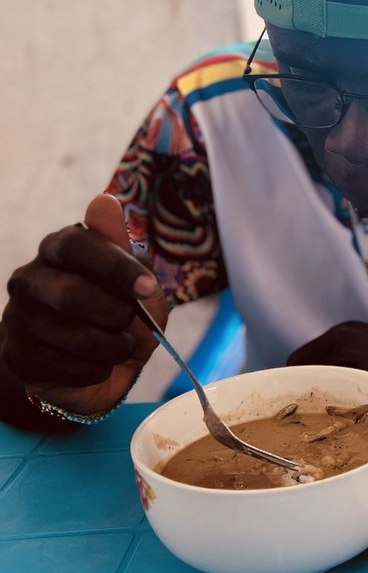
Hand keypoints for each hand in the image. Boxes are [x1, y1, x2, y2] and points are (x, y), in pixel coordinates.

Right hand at [0, 194, 167, 414]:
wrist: (104, 367)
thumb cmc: (122, 314)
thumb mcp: (139, 283)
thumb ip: (124, 247)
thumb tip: (103, 202)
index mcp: (59, 249)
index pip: (77, 245)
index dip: (115, 267)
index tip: (147, 288)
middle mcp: (30, 277)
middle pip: (70, 294)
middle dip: (114, 315)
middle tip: (131, 324)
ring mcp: (16, 315)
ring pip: (68, 336)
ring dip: (109, 348)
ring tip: (120, 348)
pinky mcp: (14, 353)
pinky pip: (57, 367)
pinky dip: (91, 370)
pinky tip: (96, 365)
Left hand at [286, 321, 367, 426]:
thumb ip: (350, 359)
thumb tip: (327, 387)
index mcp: (343, 332)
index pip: (299, 361)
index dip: (301, 383)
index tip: (308, 403)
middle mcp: (340, 342)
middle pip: (299, 378)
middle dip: (304, 398)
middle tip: (315, 420)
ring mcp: (350, 362)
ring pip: (313, 395)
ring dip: (318, 411)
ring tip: (332, 428)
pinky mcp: (363, 386)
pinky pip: (334, 409)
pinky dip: (336, 420)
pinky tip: (351, 428)